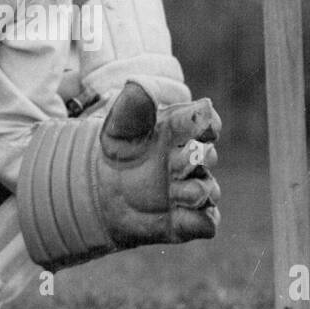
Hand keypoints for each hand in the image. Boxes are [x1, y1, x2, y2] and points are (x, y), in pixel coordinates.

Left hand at [95, 80, 220, 245]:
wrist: (100, 190)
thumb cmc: (118, 150)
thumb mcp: (119, 125)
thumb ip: (131, 104)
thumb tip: (139, 84)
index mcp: (182, 131)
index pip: (208, 122)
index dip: (204, 124)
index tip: (185, 127)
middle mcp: (192, 160)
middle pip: (208, 156)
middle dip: (192, 158)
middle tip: (170, 162)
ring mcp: (191, 190)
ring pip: (209, 191)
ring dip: (194, 191)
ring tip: (172, 192)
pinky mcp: (188, 221)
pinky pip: (206, 224)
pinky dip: (196, 221)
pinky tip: (175, 215)